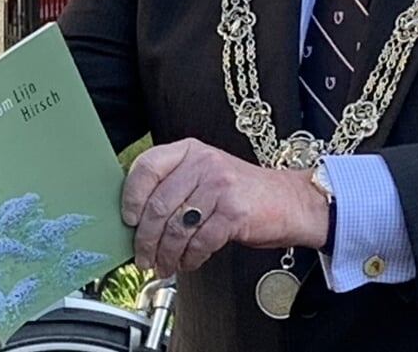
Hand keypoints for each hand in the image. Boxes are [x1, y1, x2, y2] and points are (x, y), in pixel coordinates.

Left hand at [121, 138, 328, 277]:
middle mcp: (203, 164)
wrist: (290, 201)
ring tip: (163, 265)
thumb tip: (135, 216)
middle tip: (142, 257)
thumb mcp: (204, 173)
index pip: (146, 167)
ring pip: (176, 228)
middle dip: (145, 239)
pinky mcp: (234, 213)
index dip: (131, 197)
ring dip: (165, 254)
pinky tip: (187, 263)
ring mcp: (219, 187)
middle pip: (158, 205)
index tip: (128, 220)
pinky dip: (190, 258)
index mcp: (189, 151)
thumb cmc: (241, 191)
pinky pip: (200, 242)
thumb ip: (173, 184)